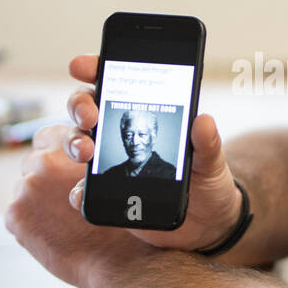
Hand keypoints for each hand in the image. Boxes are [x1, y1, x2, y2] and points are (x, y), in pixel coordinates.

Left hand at [4, 123, 145, 287]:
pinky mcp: (15, 214)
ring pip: (24, 191)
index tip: (60, 166)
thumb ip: (85, 159)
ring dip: (36, 202)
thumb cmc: (120, 218)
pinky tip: (52, 234)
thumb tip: (72, 158)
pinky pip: (17, 216)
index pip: (45, 137)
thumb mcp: (107, 173)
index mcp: (66, 142)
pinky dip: (30, 225)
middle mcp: (43, 160)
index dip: (52, 152)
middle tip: (61, 200)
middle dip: (42, 179)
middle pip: (31, 164)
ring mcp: (26, 187)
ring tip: (61, 221)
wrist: (119, 257)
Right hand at [64, 54, 243, 251]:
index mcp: (146, 112)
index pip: (115, 80)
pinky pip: (83, 188)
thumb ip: (207, 142)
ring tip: (87, 152)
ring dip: (74, 141)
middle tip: (90, 116)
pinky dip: (78, 189)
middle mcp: (121, 132)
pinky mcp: (107, 192)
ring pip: (77, 140)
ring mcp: (110, 161)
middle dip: (80, 105)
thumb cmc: (208, 180)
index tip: (82, 66)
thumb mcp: (212, 160)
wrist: (206, 222)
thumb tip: (203, 120)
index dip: (94, 67)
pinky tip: (82, 192)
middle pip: (86, 106)